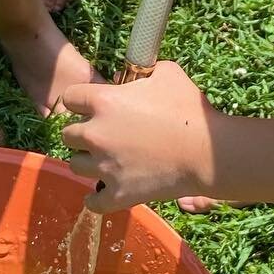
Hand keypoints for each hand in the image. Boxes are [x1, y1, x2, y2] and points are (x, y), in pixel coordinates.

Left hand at [60, 62, 222, 210]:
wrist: (206, 154)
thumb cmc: (189, 110)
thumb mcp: (167, 74)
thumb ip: (143, 71)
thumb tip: (137, 75)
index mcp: (103, 101)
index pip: (69, 98)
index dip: (80, 102)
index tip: (92, 107)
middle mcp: (96, 134)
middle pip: (67, 135)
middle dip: (82, 134)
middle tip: (101, 136)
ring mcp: (104, 167)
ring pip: (75, 166)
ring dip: (87, 163)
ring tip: (105, 162)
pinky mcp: (117, 194)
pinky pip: (92, 202)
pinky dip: (96, 199)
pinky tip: (103, 193)